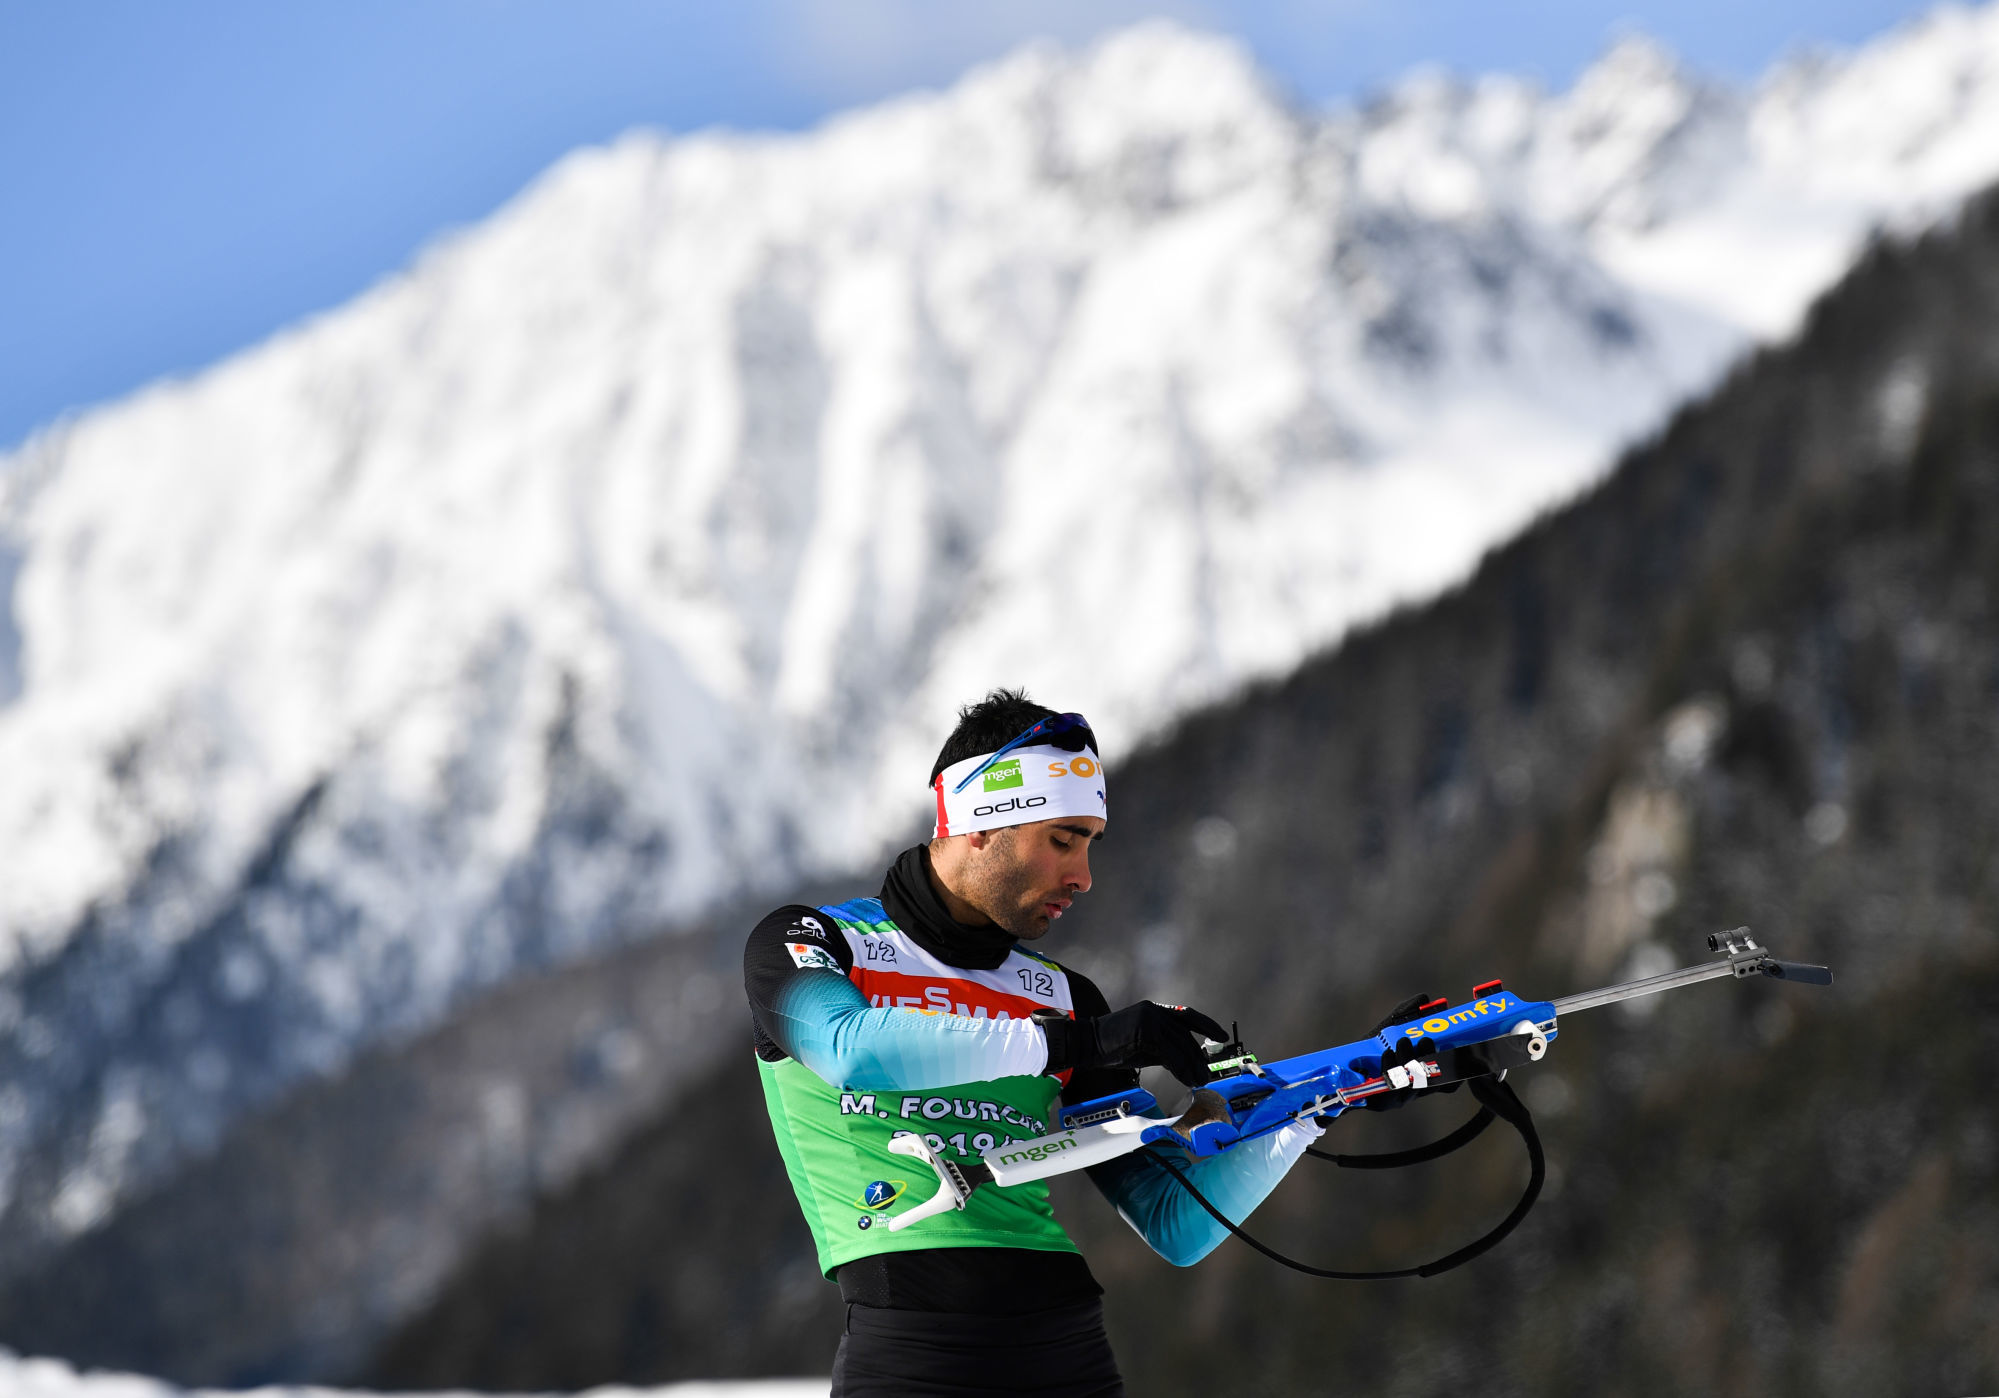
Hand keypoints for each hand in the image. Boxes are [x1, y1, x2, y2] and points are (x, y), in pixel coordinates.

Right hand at [1039, 1001, 1227, 1086]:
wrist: (1087, 1044)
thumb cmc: (1113, 1047)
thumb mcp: (1144, 1046)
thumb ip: (1164, 1049)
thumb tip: (1186, 1062)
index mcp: (1156, 1010)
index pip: (1188, 1015)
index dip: (1207, 1025)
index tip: (1222, 1035)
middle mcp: (1155, 1010)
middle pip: (1186, 1035)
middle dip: (1198, 1057)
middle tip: (1206, 1075)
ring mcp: (1151, 1017)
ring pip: (1181, 1045)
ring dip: (1192, 1066)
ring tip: (1199, 1080)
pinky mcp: (1146, 1029)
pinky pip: (1170, 1052)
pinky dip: (1181, 1067)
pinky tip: (1186, 1078)